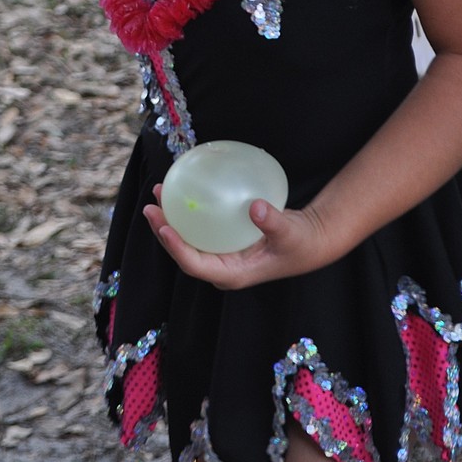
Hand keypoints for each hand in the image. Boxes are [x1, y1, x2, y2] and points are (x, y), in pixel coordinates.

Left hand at [143, 185, 331, 288]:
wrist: (310, 240)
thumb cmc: (300, 242)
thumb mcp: (290, 233)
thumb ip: (274, 222)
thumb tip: (255, 206)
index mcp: (232, 274)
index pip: (195, 265)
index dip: (176, 249)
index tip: (164, 228)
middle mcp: (222, 266)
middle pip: (183, 252)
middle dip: (163, 231)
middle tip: (151, 207)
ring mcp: (222, 253)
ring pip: (188, 237)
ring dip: (170, 218)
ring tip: (158, 193)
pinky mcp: (225, 239)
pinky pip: (200, 225)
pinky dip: (189, 210)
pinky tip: (184, 187)